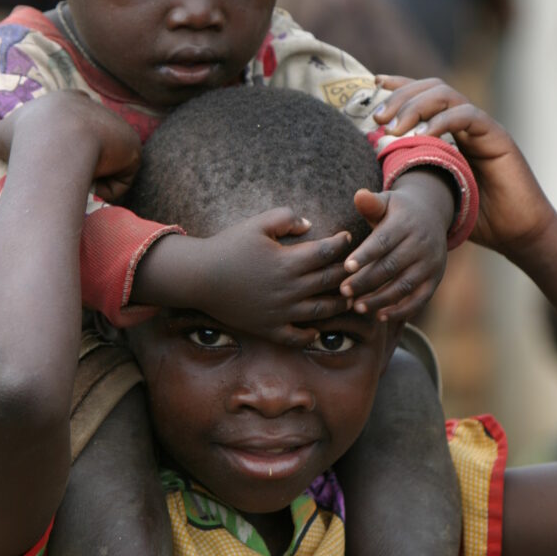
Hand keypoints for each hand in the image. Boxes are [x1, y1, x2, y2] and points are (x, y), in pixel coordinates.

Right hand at [0, 91, 141, 203]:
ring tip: (76, 177)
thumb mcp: (0, 134)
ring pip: (108, 163)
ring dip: (94, 176)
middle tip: (68, 175)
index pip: (75, 120)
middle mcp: (95, 108)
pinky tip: (93, 181)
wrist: (56, 145)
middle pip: (95, 142)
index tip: (60, 157)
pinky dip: (109, 186)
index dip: (70, 140)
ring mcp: (116, 126)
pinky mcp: (131, 145)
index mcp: (66, 101)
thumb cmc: (25, 139)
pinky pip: (122, 178)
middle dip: (85, 160)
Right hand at [134, 207, 352, 345]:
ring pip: (321, 312)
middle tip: (357, 267)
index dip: (341, 244)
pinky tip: (316, 329)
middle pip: (330, 282)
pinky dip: (310, 335)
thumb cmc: (228, 246)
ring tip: (349, 298)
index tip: (346, 237)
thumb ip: (286, 218)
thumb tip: (310, 225)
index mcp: (288, 262)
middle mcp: (289, 289)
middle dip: (348, 273)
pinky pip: (296, 337)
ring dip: (339, 305)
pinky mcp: (268, 328)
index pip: (327, 252)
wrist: (199, 277)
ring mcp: (280, 312)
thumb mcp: (256, 224)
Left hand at [339, 171, 451, 319]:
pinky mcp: (434, 280)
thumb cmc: (397, 211)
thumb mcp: (387, 201)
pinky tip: (379, 317)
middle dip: (366, 281)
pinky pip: (418, 300)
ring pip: (404, 286)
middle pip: (391, 266)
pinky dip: (400, 311)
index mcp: (406, 224)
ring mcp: (430, 264)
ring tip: (357, 307)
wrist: (432, 215)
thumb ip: (371, 203)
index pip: (383, 241)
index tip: (345, 267)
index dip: (365, 255)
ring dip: (380, 300)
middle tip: (343, 292)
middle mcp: (421, 245)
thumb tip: (359, 196)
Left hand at [372, 77, 555, 256]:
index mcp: (450, 130)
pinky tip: (423, 137)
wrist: (517, 233)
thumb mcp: (432, 198)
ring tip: (394, 128)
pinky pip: (467, 116)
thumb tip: (368, 189)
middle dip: (400, 96)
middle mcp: (466, 122)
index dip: (399, 85)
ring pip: (446, 95)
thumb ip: (408, 183)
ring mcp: (482, 127)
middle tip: (378, 118)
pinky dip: (442, 121)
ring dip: (415, 106)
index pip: (423, 94)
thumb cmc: (475, 217)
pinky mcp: (497, 136)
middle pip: (431, 88)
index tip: (373, 83)